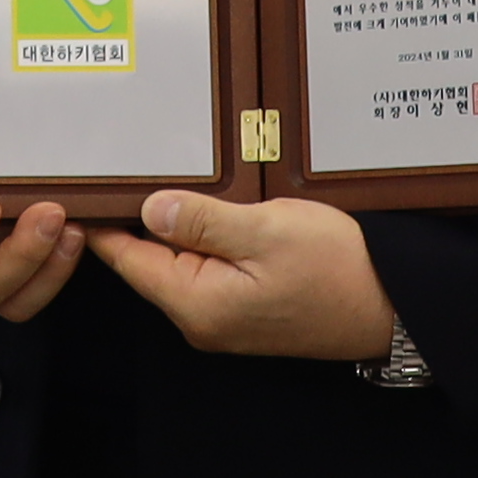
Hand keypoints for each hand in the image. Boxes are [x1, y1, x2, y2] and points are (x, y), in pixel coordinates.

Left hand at [93, 187, 399, 363]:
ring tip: (177, 176)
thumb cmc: (338, 270)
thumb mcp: (266, 230)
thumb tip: (150, 207)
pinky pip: (208, 265)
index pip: (126, 258)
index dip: (105, 218)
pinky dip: (205, 236)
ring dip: (178, 222)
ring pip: (179, 259)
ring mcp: (222, 315)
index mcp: (195, 303)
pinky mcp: (244, 306)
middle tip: (133, 160)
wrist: (392, 307)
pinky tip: (216, 207)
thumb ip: (201, 220)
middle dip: (141, 214)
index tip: (86, 183)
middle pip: (149, 258)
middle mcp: (200, 318)